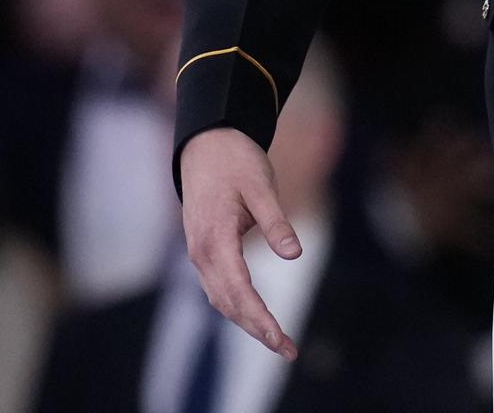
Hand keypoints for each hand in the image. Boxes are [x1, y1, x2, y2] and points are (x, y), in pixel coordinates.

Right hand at [178, 128, 302, 359]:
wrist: (205, 143)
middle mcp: (201, 252)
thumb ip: (276, 221)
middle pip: (228, 303)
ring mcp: (199, 253)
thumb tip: (294, 254)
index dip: (260, 319)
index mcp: (214, 239)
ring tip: (278, 341)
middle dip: (257, 329)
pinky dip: (237, 306)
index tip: (281, 341)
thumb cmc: (235, 161)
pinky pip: (219, 287)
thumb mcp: (261, 185)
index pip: (239, 291)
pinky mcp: (204, 250)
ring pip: (221, 299)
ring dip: (247, 322)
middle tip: (289, 350)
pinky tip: (256, 315)